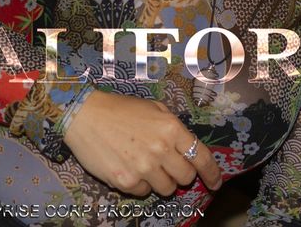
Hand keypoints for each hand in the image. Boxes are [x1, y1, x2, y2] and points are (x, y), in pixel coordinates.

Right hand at [63, 90, 222, 196]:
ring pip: (167, 189)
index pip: (201, 156)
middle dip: (181, 173)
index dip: (212, 173)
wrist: (86, 116)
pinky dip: (141, 184)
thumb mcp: (153, 107)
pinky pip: (144, 192)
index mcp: (171, 128)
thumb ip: (172, 126)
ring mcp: (144, 167)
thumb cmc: (121, 109)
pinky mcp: (126, 182)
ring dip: (161, 180)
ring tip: (146, 164)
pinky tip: (129, 167)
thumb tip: (186, 146)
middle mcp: (161, 149)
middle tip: (169, 165)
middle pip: (186, 177)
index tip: (215, 182)